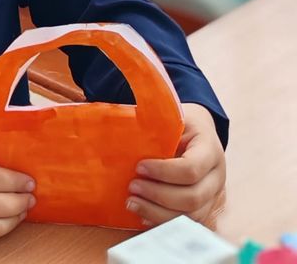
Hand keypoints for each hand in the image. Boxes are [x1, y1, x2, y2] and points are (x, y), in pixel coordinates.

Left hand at [126, 103, 225, 226]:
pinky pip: (186, 224)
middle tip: (132, 186)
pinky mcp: (205, 209)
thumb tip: (126, 137)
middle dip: (158, 195)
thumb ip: (157, 128)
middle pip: (192, 197)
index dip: (163, 172)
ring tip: (132, 202)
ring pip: (191, 216)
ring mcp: (213, 196)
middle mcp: (217, 176)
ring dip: (158, 213)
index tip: (139, 167)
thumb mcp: (173, 118)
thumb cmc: (180, 125)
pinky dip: (163, 222)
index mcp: (210, 149)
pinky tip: (143, 215)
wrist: (198, 134)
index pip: (191, 168)